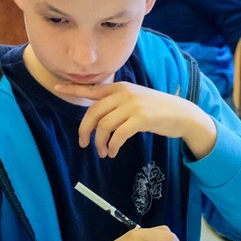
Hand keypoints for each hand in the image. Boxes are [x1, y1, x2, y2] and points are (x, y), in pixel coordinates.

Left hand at [54, 81, 217, 160]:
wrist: (182, 114)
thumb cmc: (157, 110)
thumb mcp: (135, 100)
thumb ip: (117, 103)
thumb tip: (98, 117)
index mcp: (120, 88)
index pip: (92, 88)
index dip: (74, 89)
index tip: (58, 88)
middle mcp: (124, 94)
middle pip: (93, 113)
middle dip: (85, 131)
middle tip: (84, 144)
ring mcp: (132, 105)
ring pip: (104, 126)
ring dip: (100, 143)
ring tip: (103, 152)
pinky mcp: (140, 119)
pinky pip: (118, 135)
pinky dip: (112, 146)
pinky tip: (113, 152)